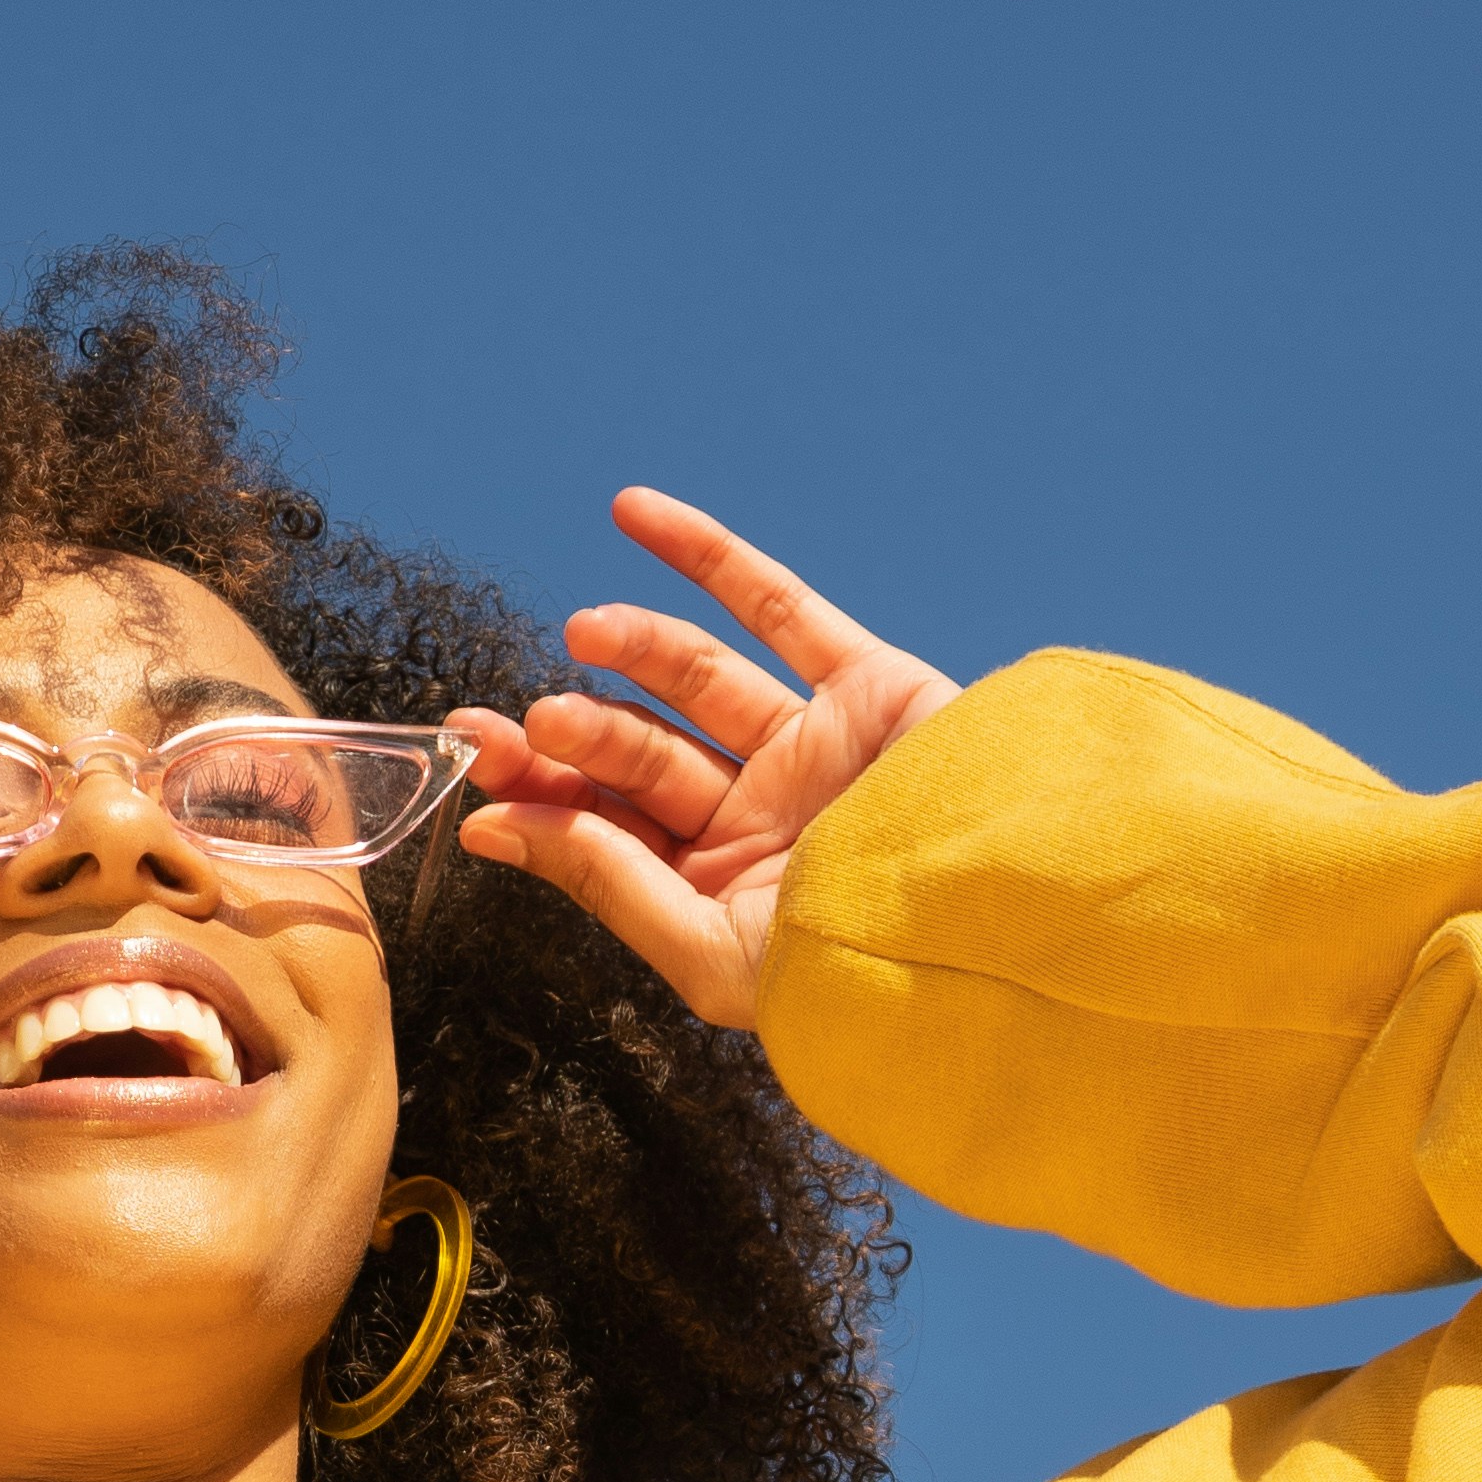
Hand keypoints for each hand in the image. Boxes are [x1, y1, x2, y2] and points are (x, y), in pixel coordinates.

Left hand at [449, 489, 956, 1028]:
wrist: (1004, 929)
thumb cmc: (862, 969)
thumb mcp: (711, 948)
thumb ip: (608, 883)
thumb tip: (493, 827)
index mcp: (720, 895)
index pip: (606, 831)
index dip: (539, 793)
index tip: (477, 765)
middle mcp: (760, 820)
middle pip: (641, 756)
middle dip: (576, 732)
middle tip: (532, 720)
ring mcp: (813, 748)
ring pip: (698, 679)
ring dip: (633, 650)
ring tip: (585, 633)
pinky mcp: (867, 686)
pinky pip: (775, 606)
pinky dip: (704, 556)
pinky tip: (631, 512)